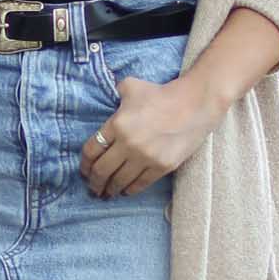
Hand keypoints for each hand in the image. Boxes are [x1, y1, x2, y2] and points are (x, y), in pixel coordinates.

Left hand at [81, 71, 222, 199]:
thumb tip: (108, 100)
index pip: (92, 150)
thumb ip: (115, 94)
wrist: (194, 104)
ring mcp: (145, 157)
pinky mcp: (161, 167)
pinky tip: (125, 191)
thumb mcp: (131, 86)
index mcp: (117, 124)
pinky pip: (140, 184)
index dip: (84, 164)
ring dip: (110, 189)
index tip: (84, 171)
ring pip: (119, 181)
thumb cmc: (161, 94)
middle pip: (102, 170)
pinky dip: (129, 190)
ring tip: (107, 193)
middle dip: (94, 182)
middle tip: (93, 187)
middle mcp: (128, 143)